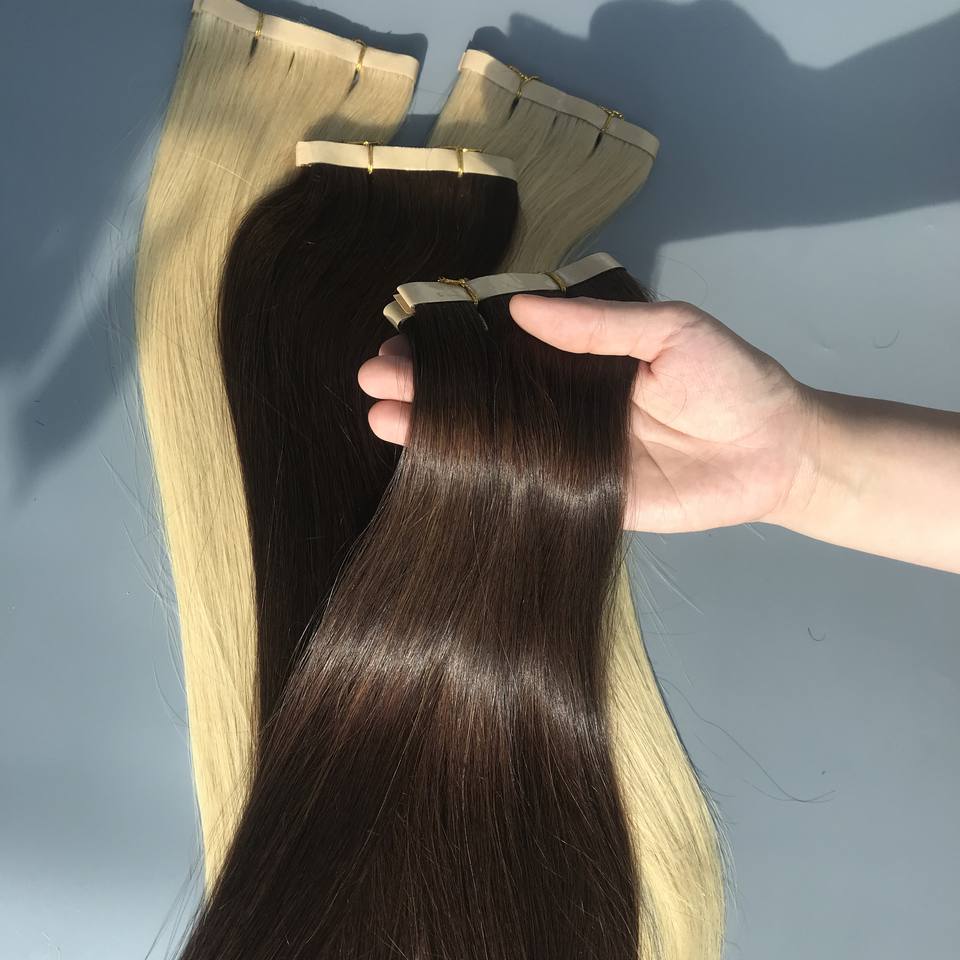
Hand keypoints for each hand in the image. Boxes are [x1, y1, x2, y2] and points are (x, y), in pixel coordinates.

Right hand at [358, 296, 817, 533]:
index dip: (453, 343)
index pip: (501, 348)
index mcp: (579, 359)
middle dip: (427, 386)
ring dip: (435, 430)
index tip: (404, 337)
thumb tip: (516, 308)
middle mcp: (561, 405)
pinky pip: (521, 488)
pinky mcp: (578, 499)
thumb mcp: (669, 332)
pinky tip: (432, 468)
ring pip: (490, 440)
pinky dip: (477, 480)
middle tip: (372, 378)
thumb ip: (597, 326)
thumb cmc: (729, 379)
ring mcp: (566, 454)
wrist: (775, 453)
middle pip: (483, 394)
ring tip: (379, 416)